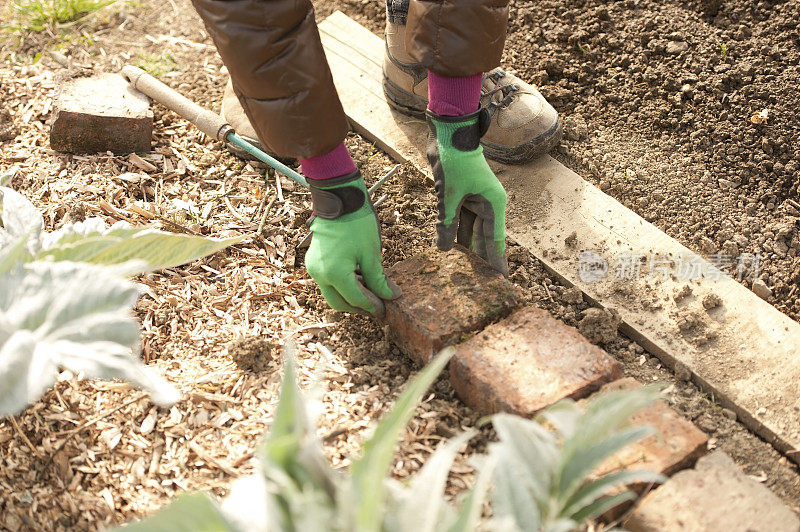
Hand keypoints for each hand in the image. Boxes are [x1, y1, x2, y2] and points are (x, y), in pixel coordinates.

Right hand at [305, 171, 399, 316]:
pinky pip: (327, 281)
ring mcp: (314, 268)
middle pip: (339, 303)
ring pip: (332, 293)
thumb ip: (379, 279)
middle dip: (358, 307)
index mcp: (335, 274)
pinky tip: (358, 279)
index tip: (386, 308)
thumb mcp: (371, 253)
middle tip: (377, 306)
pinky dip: (342, 285)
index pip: (356, 300)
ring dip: (350, 296)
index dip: (373, 306)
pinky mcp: (313, 261)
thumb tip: (391, 296)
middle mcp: (320, 274)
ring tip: (370, 292)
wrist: (338, 198)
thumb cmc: (356, 223)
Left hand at [426, 109, 507, 273]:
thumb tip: (445, 250)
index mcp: (493, 205)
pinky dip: (454, 233)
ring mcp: (474, 201)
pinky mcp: (461, 197)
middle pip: (484, 238)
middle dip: (481, 259)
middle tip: (480, 283)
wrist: (448, 134)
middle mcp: (487, 205)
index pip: (496, 240)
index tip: (502, 280)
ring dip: (465, 248)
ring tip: (464, 272)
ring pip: (470, 231)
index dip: (497, 261)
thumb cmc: (455, 161)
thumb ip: (447, 224)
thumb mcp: (449, 197)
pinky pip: (459, 221)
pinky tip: (450, 249)